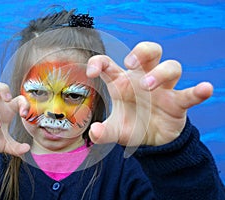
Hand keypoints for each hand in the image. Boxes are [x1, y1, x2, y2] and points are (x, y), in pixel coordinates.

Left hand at [86, 42, 212, 145]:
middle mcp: (142, 80)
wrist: (151, 141)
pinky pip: (190, 94)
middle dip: (141, 51)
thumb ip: (103, 132)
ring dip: (160, 73)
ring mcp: (162, 89)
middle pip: (149, 52)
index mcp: (122, 82)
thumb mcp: (114, 130)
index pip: (109, 63)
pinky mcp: (177, 103)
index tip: (92, 72)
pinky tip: (204, 89)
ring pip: (170, 67)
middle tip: (130, 63)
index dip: (98, 62)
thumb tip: (95, 132)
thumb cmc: (131, 126)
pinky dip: (198, 91)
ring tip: (148, 86)